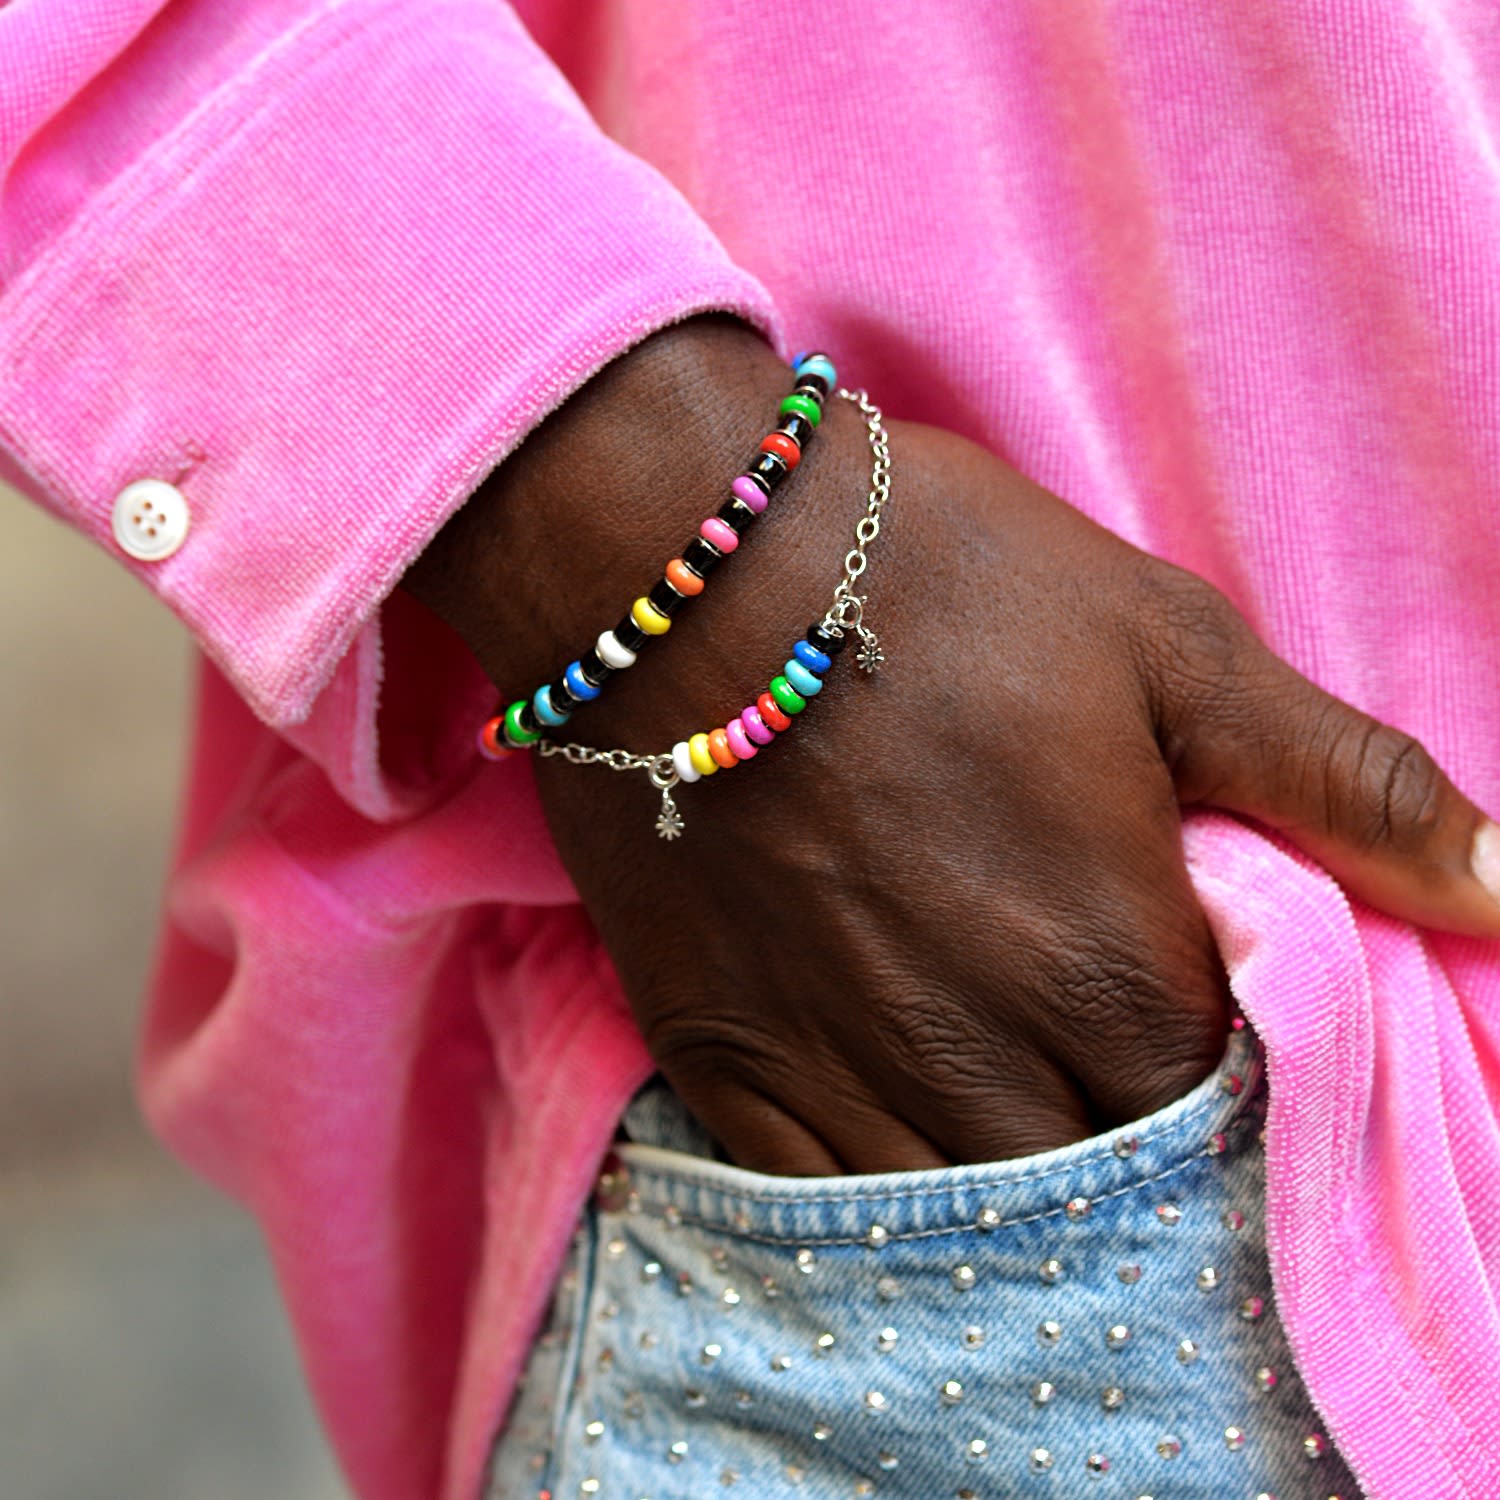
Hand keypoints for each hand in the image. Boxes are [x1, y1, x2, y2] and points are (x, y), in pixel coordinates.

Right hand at [405, 317, 1499, 1172]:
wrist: (677, 565)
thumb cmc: (934, 584)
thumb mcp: (1164, 645)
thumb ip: (1342, 783)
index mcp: (1110, 966)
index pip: (1223, 1119)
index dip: (1228, 1088)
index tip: (1197, 1032)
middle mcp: (979, 1055)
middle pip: (1096, 1183)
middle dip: (1123, 1145)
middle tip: (1101, 1070)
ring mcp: (841, 1070)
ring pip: (964, 1218)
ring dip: (1008, 1191)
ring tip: (1011, 1120)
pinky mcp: (727, 1057)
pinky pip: (821, 1200)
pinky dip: (878, 1199)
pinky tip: (900, 1148)